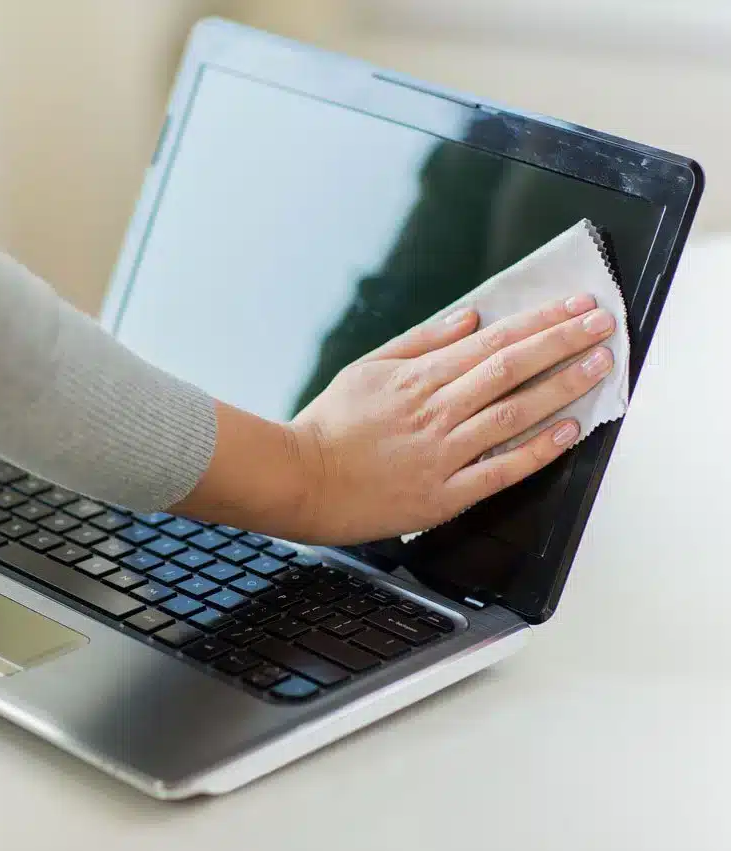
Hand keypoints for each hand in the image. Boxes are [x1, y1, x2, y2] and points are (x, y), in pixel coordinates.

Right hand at [177, 294, 614, 544]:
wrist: (301, 480)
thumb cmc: (328, 426)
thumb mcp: (366, 368)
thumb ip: (419, 342)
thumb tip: (468, 319)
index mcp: (418, 378)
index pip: (492, 342)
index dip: (540, 322)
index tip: (574, 306)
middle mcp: (437, 411)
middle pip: (511, 369)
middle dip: (563, 341)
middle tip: (601, 323)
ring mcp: (443, 453)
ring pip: (514, 413)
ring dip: (561, 386)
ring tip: (599, 366)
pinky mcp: (443, 494)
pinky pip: (500, 470)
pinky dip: (536, 451)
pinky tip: (567, 432)